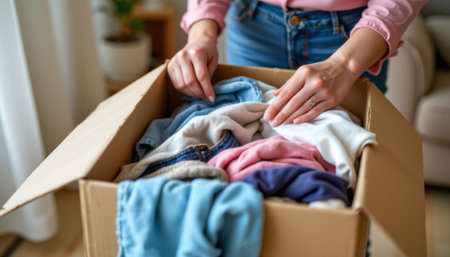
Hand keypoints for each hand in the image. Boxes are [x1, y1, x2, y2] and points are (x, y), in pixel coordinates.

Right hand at [168, 20, 218, 101]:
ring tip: (200, 95)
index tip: (212, 99)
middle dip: (199, 93)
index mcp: (196, 53)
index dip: (207, 90)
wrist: (198, 41)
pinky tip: (192, 90)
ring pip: (182, 85)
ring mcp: (174, 61)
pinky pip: (176, 84)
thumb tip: (206, 93)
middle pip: (190, 82)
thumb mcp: (214, 61)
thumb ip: (209, 76)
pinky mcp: (170, 67)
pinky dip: (185, 90)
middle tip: (206, 98)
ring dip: (192, 94)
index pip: (201, 76)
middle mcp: (183, 56)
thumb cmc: (208, 52)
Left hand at [264, 28, 388, 125]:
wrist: (344, 67)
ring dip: (290, 117)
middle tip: (272, 123)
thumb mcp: (303, 72)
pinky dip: (304, 117)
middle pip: (293, 102)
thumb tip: (274, 94)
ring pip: (303, 108)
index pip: (286, 93)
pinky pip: (315, 111)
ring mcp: (323, 91)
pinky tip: (295, 122)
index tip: (267, 115)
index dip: (276, 105)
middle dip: (281, 114)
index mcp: (303, 74)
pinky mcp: (332, 100)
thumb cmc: (320, 71)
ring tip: (281, 124)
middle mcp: (313, 82)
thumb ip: (289, 84)